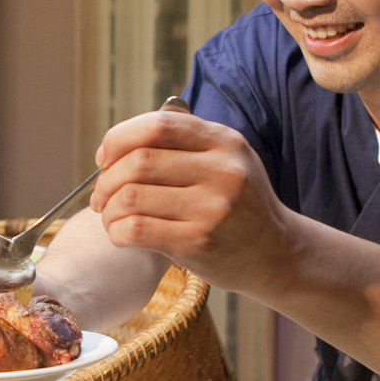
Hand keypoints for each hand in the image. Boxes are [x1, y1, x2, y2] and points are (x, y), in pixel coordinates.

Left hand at [90, 108, 293, 295]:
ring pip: (130, 197)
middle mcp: (222, 171)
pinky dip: (116, 232)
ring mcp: (212, 208)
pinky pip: (136, 230)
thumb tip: (117, 142)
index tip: (105, 158)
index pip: (157, 126)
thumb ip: (183, 142)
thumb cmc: (238, 205)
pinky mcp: (199, 243)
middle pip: (137, 161)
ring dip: (108, 209)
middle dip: (107, 179)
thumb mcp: (226, 160)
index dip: (119, 138)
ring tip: (111, 217)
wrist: (277, 254)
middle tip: (102, 196)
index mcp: (224, 142)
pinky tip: (121, 235)